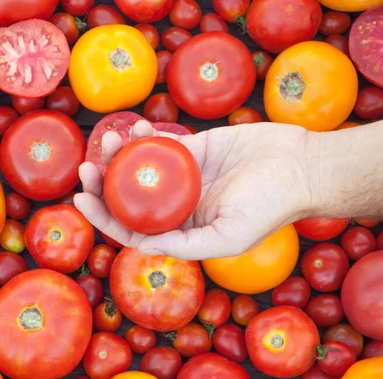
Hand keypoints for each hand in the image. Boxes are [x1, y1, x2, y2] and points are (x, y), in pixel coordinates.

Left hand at [74, 120, 313, 260]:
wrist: (300, 166)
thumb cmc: (270, 206)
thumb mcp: (229, 237)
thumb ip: (186, 245)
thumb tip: (140, 246)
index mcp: (182, 231)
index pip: (132, 229)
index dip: (103, 217)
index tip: (81, 198)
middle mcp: (178, 206)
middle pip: (129, 198)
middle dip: (102, 185)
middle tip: (86, 168)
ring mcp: (183, 177)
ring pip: (140, 168)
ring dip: (118, 156)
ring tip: (108, 140)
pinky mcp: (193, 149)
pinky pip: (160, 144)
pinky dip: (144, 137)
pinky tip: (135, 128)